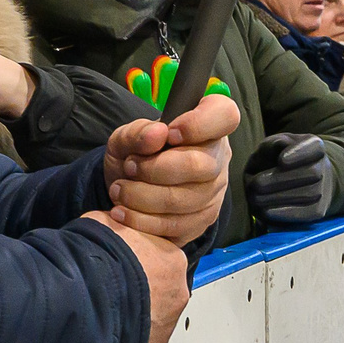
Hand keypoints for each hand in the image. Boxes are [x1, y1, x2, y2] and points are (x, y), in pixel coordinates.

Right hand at [82, 214, 190, 342]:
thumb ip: (119, 225)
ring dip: (134, 312)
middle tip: (111, 286)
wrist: (88, 297)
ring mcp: (168, 322)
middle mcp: (178, 291)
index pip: (159, 257)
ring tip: (107, 308)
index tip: (118, 261)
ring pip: (151, 314)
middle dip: (139, 287)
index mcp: (173, 258)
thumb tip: (116, 222)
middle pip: (159, 287)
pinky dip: (128, 333)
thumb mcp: (105, 221)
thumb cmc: (100, 257)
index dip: (136, 258)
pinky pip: (141, 337)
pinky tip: (108, 326)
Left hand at [102, 93, 240, 245]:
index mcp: (208, 126)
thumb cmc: (135, 154)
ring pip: (185, 201)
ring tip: (119, 189)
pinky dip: (142, 220)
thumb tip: (157, 134)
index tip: (169, 133)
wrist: (128, 187)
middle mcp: (218, 159)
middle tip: (129, 166)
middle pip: (200, 166)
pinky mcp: (202, 222)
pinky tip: (122, 211)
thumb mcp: (126, 137)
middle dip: (154, 169)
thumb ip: (138, 132)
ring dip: (142, 196)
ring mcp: (214, 193)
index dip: (199, 124)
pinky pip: (176, 226)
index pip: (224, 116)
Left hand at [243, 132, 331, 225]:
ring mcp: (323, 189)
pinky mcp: (317, 210)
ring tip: (255, 197)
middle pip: (311, 172)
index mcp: (314, 146)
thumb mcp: (272, 145)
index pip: (313, 146)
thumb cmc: (276, 160)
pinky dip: (284, 213)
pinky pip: (304, 213)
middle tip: (256, 183)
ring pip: (308, 194)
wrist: (294, 180)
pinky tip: (266, 211)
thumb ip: (273, 143)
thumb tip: (279, 145)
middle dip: (280, 179)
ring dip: (278, 197)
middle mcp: (323, 167)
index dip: (299, 153)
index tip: (282, 160)